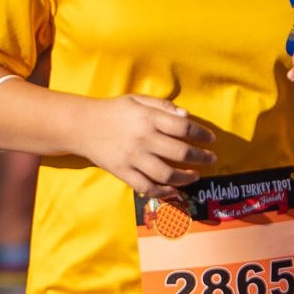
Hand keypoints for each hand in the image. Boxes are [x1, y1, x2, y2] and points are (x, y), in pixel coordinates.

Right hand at [80, 94, 214, 200]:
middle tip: (211, 159)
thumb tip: (187, 116)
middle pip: (180, 153)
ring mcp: (133, 158)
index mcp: (148, 118)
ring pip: (166, 174)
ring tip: (195, 175)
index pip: (184, 128)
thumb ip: (163, 106)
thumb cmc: (114, 111)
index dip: (202, 134)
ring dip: (186, 178)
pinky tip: (174, 191)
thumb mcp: (138, 100)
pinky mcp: (123, 172)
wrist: (82, 126)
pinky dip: (163, 192)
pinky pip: (147, 187)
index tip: (211, 139)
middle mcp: (143, 139)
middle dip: (201, 158)